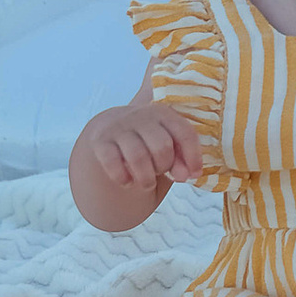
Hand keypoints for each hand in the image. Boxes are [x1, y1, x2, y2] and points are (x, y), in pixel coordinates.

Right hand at [82, 106, 203, 197]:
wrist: (112, 131)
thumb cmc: (148, 143)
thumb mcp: (168, 148)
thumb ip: (181, 160)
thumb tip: (186, 175)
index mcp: (164, 113)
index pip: (184, 132)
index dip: (193, 156)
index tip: (194, 174)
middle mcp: (141, 115)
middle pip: (161, 147)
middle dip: (164, 166)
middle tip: (160, 172)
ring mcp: (119, 126)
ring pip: (138, 157)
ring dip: (146, 178)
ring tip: (147, 183)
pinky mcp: (100, 140)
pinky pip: (113, 163)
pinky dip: (123, 178)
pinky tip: (127, 182)